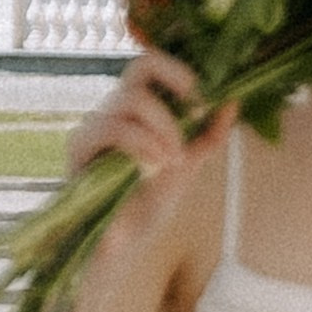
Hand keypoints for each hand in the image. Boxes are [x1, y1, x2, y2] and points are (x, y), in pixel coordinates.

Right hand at [68, 50, 229, 249]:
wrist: (121, 246)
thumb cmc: (147, 203)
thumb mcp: (187, 166)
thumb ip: (208, 136)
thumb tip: (233, 102)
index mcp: (137, 110)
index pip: (149, 65)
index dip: (177, 70)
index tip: (201, 96)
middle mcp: (114, 110)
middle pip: (139, 67)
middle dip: (174, 83)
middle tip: (195, 113)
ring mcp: (94, 126)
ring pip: (129, 98)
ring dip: (162, 124)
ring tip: (174, 157)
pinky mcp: (78, 148)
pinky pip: (108, 127)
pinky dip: (138, 142)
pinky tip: (154, 163)